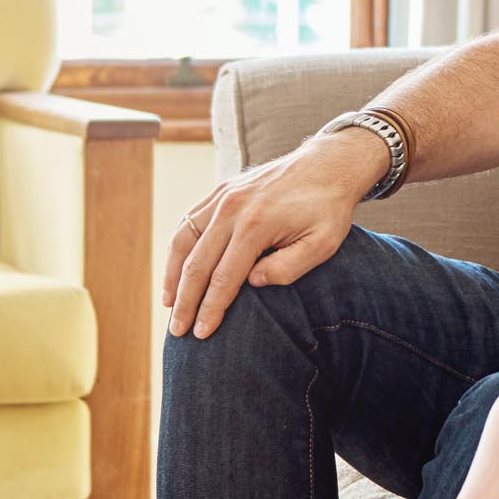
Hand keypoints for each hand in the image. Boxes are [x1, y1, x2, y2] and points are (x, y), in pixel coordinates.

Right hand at [163, 129, 386, 339]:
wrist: (329, 164)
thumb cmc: (329, 209)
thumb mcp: (322, 243)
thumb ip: (288, 268)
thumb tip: (252, 283)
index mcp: (257, 225)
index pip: (224, 278)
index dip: (210, 309)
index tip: (200, 334)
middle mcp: (233, 208)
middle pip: (197, 263)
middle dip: (185, 302)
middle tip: (177, 331)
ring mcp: (224, 196)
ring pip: (184, 240)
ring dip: (173, 275)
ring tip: (169, 304)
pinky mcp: (222, 190)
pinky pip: (189, 221)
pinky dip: (178, 247)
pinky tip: (176, 268)